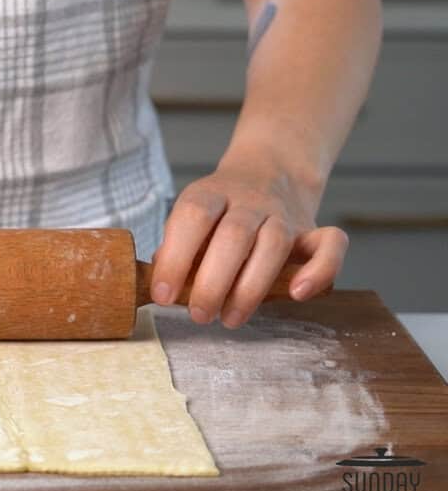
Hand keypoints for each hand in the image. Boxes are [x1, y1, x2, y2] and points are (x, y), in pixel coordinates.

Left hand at [149, 152, 347, 328]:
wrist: (271, 171)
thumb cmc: (221, 210)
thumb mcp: (192, 216)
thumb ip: (177, 246)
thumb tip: (160, 283)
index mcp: (211, 193)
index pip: (192, 217)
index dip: (175, 257)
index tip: (162, 295)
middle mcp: (249, 201)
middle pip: (234, 235)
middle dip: (213, 282)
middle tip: (198, 315)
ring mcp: (284, 214)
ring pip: (274, 244)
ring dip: (250, 288)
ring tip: (229, 319)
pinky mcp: (314, 230)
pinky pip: (330, 245)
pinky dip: (319, 270)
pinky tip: (298, 293)